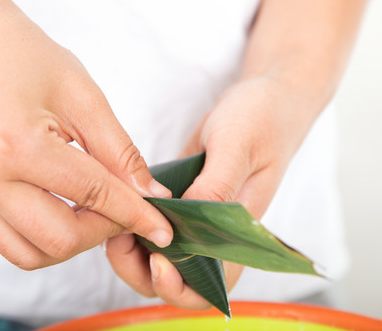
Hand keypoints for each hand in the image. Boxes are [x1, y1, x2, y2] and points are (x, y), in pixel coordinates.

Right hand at [0, 10, 172, 269]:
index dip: (135, 214)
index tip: (164, 229)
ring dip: (72, 242)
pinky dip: (44, 235)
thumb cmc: (32, 60)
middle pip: (59, 240)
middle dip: (103, 232)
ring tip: (93, 211)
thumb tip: (152, 198)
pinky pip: (9, 241)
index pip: (92, 195)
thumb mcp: (86, 99)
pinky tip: (63, 207)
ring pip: (30, 255)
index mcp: (15, 144)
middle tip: (124, 210)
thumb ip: (121, 154)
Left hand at [106, 75, 320, 307]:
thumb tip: (181, 223)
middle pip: (176, 276)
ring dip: (133, 245)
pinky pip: (153, 220)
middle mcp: (216, 233)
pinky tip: (120, 201)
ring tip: (116, 218)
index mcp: (239, 235)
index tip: (156, 259)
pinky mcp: (182, 195)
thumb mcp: (239, 147)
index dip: (179, 285)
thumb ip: (215, 187)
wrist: (265, 95)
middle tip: (120, 235)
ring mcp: (196, 216)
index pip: (209, 285)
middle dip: (141, 267)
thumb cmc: (263, 119)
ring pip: (159, 251)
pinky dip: (134, 218)